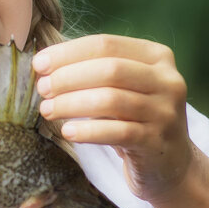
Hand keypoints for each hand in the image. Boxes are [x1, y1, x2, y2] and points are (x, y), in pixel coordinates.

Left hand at [33, 34, 193, 203]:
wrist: (169, 163)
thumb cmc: (134, 118)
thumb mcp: (123, 87)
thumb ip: (94, 70)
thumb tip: (45, 63)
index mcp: (157, 56)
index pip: (106, 44)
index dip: (69, 52)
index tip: (39, 64)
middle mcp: (168, 80)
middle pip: (110, 69)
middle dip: (69, 77)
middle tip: (43, 88)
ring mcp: (166, 112)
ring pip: (112, 100)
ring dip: (72, 103)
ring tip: (47, 110)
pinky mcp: (158, 142)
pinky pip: (118, 132)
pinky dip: (88, 130)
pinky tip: (68, 131)